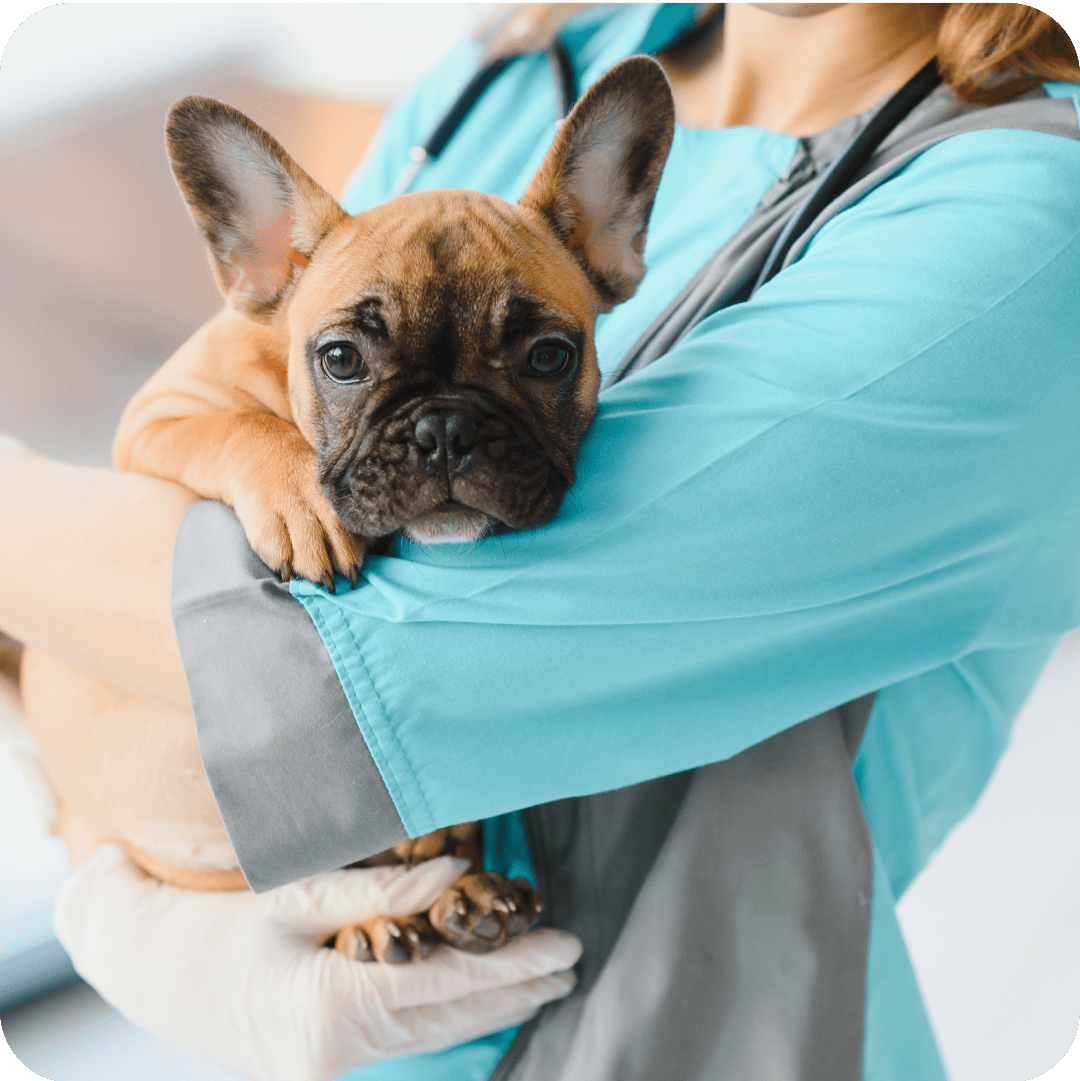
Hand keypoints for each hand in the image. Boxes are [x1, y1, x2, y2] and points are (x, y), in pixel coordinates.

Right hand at [55, 846, 580, 1080]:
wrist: (139, 965)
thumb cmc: (210, 923)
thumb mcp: (294, 895)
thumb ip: (383, 892)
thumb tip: (458, 877)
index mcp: (330, 1010)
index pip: (446, 986)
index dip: (510, 966)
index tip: (564, 945)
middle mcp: (334, 1053)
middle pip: (447, 1019)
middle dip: (513, 991)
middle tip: (569, 963)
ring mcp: (325, 1068)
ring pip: (429, 1035)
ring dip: (485, 1007)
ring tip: (536, 981)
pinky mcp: (318, 1063)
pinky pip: (400, 1038)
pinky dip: (444, 1015)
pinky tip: (472, 998)